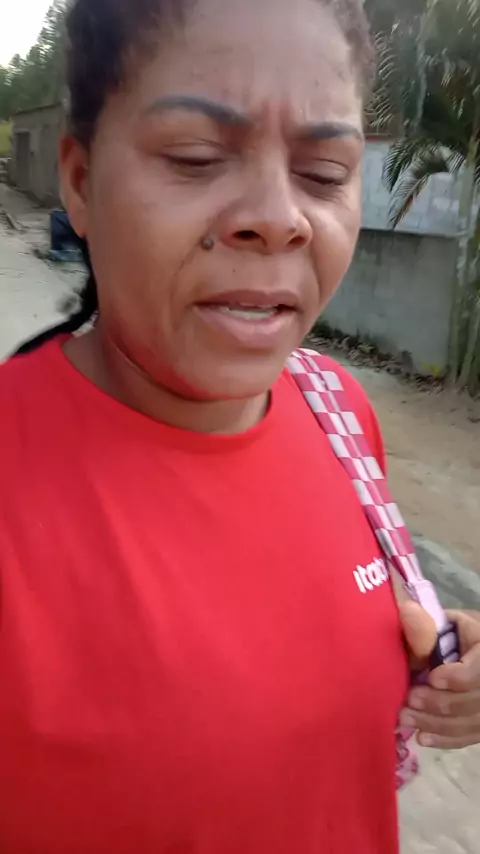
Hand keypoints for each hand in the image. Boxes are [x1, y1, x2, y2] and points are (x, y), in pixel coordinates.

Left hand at [399, 603, 479, 748]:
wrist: (468, 652)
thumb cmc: (455, 633)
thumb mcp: (446, 623)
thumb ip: (426, 626)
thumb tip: (407, 610)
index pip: (478, 672)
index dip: (457, 678)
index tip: (432, 678)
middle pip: (475, 701)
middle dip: (439, 703)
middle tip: (409, 701)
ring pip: (471, 723)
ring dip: (436, 724)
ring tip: (406, 719)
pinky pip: (469, 737)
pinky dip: (446, 739)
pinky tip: (423, 737)